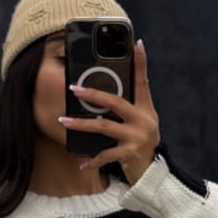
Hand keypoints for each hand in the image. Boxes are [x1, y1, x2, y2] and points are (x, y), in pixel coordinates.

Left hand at [58, 38, 159, 184]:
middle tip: (74, 88)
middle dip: (93, 93)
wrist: (154, 174)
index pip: (143, 81)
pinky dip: (93, 161)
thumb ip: (127, 110)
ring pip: (104, 126)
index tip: (136, 43)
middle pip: (115, 102)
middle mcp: (143, 120)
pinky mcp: (129, 154)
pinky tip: (81, 164)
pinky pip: (106, 155)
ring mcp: (136, 137)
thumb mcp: (140, 124)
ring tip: (64, 121)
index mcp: (145, 109)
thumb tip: (104, 96)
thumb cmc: (142, 145)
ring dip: (81, 124)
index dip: (140, 62)